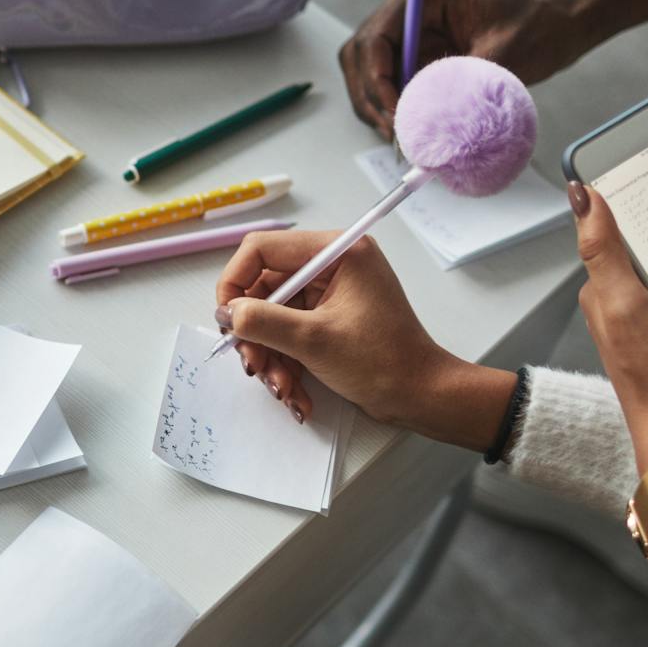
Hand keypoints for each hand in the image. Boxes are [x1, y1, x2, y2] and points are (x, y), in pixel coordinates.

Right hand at [213, 230, 516, 448]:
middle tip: (254, 367)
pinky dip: (287, 364)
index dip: (236, 282)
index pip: (262, 249)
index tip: (227, 320)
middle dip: (256, 334)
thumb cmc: (382, 363)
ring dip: (271, 356)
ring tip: (283, 390)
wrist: (420, 397)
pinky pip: (290, 334)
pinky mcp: (329, 320)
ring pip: (274, 317)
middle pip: (265, 289)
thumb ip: (262, 321)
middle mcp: (331, 266)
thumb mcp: (313, 341)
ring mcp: (330, 294)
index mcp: (336, 252)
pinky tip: (296, 394)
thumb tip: (226, 313)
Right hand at [339, 0, 601, 135]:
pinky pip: (397, 81)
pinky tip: (412, 129)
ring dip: (378, 105)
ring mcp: (417, 31)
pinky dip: (398, 106)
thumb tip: (424, 122)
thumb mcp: (503, 54)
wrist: (571, 17)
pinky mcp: (427, 52)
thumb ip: (459, 85)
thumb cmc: (544, 21)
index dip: (375, 81)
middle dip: (370, 97)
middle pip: (362, 56)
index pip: (374, 38)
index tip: (395, 114)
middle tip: (393, 133)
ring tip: (401, 137)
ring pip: (372, 72)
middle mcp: (412, 9)